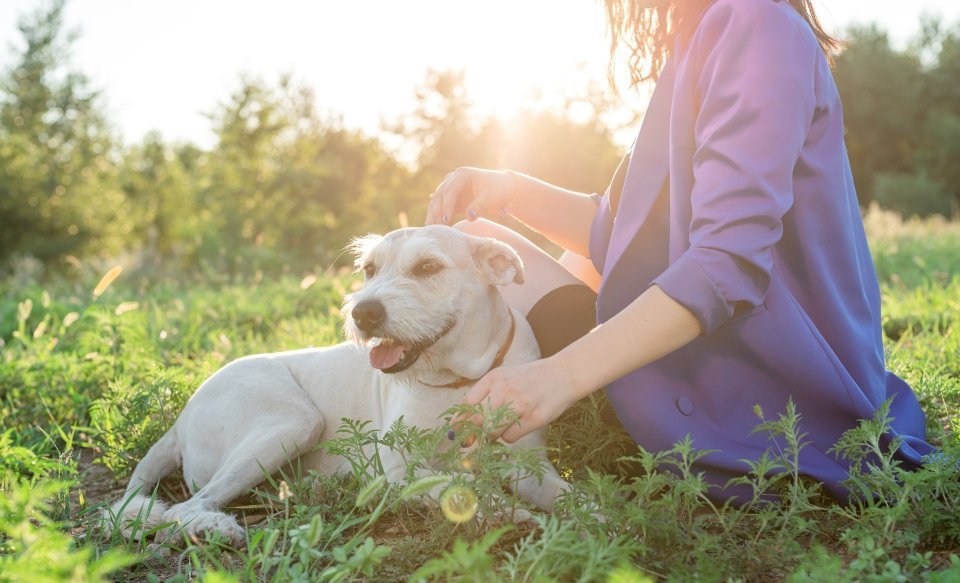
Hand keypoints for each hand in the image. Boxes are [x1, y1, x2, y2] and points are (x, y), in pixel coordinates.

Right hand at [425, 167, 516, 224]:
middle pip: (440, 195)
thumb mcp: (492, 198)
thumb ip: (480, 206)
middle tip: (437, 227)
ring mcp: (451, 188)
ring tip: (432, 229)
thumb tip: (469, 216)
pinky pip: (440, 207)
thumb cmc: (499, 191)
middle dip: (437, 211)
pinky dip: (435, 216)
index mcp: (463, 175)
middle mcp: (453, 179)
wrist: (504, 189)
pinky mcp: (452, 199)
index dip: (447, 205)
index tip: (446, 220)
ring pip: (436, 201)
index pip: (450, 190)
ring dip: (433, 214)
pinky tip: (432, 226)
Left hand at [453, 356, 580, 443]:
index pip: (467, 404)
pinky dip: (510, 436)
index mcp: (494, 378)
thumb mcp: (505, 378)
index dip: (458, 422)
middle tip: (467, 442)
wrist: (563, 374)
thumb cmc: (529, 379)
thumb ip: (485, 395)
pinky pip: (510, 438)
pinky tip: (519, 425)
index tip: (452, 433)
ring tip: (503, 426)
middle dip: (470, 434)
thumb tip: (461, 423)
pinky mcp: (534, 418)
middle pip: (476, 420)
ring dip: (492, 435)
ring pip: (492, 432)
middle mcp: (505, 390)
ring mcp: (520, 404)